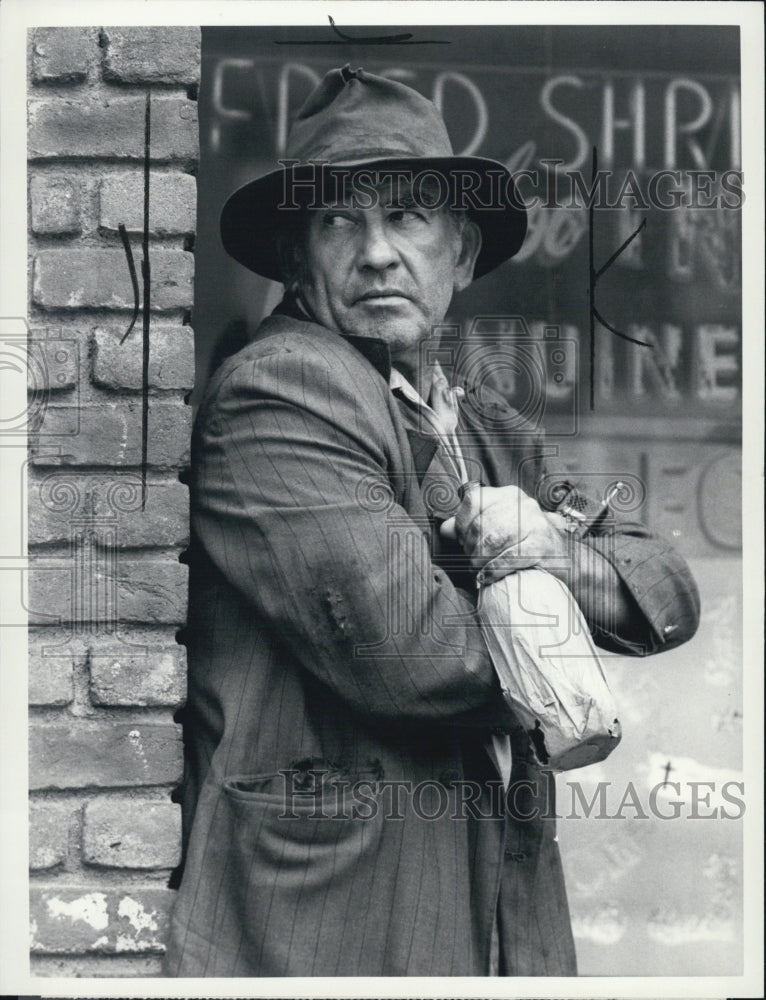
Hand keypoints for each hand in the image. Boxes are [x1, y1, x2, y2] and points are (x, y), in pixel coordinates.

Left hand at [440, 484, 568, 583]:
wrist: (566, 561)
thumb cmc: (526, 544)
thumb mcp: (499, 528)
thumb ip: (470, 526)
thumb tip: (445, 528)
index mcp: (509, 495)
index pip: (473, 500)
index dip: (462, 523)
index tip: (462, 540)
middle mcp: (523, 504)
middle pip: (481, 524)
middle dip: (470, 547)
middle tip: (471, 560)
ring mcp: (534, 524)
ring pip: (493, 541)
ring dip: (479, 560)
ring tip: (479, 569)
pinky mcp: (541, 545)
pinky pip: (508, 558)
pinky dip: (493, 570)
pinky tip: (488, 576)